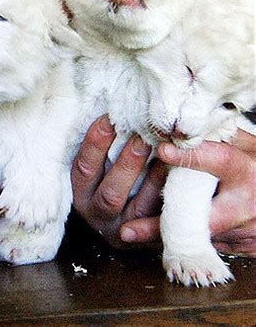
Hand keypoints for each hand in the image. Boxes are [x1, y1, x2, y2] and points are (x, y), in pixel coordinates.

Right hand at [71, 115, 164, 246]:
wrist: (125, 216)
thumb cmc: (110, 175)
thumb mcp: (100, 163)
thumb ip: (105, 143)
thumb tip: (118, 107)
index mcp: (81, 192)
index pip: (83, 168)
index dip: (94, 143)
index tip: (109, 118)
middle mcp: (96, 212)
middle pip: (109, 193)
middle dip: (126, 165)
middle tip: (142, 138)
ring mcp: (120, 229)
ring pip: (135, 208)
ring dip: (151, 182)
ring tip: (163, 153)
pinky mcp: (142, 237)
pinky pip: (156, 217)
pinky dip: (165, 193)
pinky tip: (174, 172)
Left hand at [121, 129, 255, 256]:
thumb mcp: (249, 148)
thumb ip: (220, 137)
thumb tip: (184, 123)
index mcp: (246, 172)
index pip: (217, 161)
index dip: (189, 156)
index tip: (162, 149)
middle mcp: (244, 205)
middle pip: (198, 217)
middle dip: (161, 225)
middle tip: (128, 230)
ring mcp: (243, 232)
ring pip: (196, 235)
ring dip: (165, 232)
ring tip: (131, 232)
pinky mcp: (239, 248)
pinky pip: (204, 244)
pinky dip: (182, 238)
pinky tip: (159, 235)